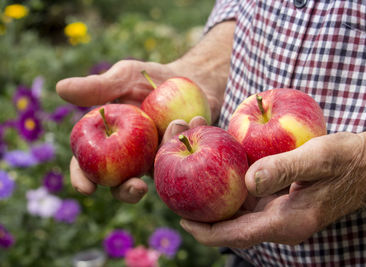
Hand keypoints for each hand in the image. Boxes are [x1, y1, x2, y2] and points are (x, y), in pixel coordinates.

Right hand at [57, 59, 212, 202]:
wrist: (191, 80)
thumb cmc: (151, 79)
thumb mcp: (125, 77)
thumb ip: (99, 86)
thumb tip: (60, 88)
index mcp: (108, 139)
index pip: (87, 163)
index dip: (82, 178)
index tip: (86, 188)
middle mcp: (130, 156)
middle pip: (120, 183)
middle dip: (126, 191)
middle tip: (137, 187)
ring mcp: (156, 160)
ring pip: (152, 179)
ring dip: (162, 165)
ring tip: (177, 132)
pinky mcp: (180, 158)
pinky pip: (183, 161)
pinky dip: (189, 141)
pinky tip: (196, 120)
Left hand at [180, 127, 365, 247]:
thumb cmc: (348, 160)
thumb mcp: (319, 158)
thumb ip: (284, 168)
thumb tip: (248, 179)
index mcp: (289, 222)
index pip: (238, 235)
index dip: (207, 230)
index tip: (182, 218)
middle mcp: (281, 221)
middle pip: (233, 223)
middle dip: (205, 208)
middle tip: (179, 187)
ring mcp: (281, 212)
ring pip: (239, 209)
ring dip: (216, 192)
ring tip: (194, 171)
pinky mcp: (282, 199)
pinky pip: (250, 197)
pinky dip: (232, 183)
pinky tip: (220, 165)